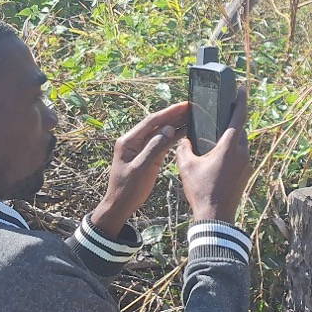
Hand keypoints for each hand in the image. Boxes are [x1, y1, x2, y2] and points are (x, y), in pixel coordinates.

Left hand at [90, 102, 189, 236]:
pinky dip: (173, 136)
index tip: (184, 106)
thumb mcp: (141, 168)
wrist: (120, 205)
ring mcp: (140, 148)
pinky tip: (184, 131)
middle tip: (192, 107)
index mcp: (128, 141)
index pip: (151, 121)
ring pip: (160, 132)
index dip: (169, 112)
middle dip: (174, 115)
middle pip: (156, 124)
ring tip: (192, 116)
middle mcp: (134, 141)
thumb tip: (168, 129)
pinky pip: (161, 142)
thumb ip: (154, 148)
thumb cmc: (127, 189)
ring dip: (175, 124)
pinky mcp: (147, 156)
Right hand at [177, 87, 250, 223]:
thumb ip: (184, 148)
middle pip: (240, 130)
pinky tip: (219, 153)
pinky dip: (232, 149)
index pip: (239, 117)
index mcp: (230, 147)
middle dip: (233, 120)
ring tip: (217, 132)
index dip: (241, 101)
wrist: (216, 217)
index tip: (243, 88)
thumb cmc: (201, 190)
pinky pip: (240, 155)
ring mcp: (247, 164)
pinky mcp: (246, 174)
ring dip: (232, 136)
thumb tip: (184, 139)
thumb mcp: (186, 166)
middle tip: (222, 110)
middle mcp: (243, 153)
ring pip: (241, 143)